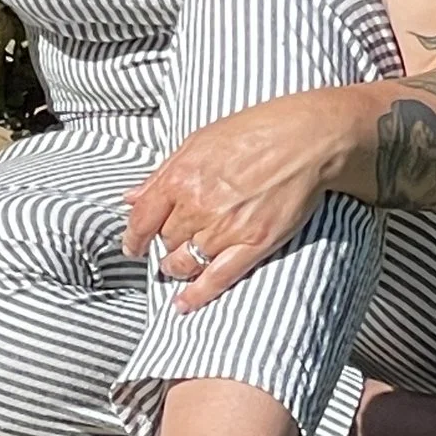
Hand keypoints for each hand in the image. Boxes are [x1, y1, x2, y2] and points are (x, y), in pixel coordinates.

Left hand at [121, 96, 342, 311]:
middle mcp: (198, 206)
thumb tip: (130, 197)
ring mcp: (226, 228)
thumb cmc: (253, 131)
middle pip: (166, 240)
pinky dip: (197, 295)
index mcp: (180, 177)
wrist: (305, 139)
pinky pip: (218, 278)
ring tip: (176, 267)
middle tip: (169, 245)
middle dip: (164, 244)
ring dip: (177, 266)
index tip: (132, 246)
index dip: (133, 237)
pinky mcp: (255, 243)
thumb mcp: (197, 141)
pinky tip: (183, 304)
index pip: (142, 218)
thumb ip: (162, 173)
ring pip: (186, 261)